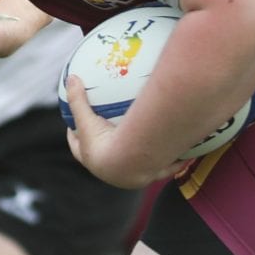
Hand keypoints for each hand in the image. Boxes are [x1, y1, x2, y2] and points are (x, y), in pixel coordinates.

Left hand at [62, 76, 193, 188]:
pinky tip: (184, 155)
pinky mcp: (155, 174)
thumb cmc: (106, 142)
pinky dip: (174, 163)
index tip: (75, 125)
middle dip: (107, 151)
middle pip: (108, 161)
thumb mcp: (87, 117)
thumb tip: (70, 77)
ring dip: (141, 159)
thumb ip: (77, 98)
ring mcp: (135, 176)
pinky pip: (167, 168)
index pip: (79, 148)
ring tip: (148, 144)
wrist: (130, 162)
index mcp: (95, 162)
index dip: (76, 136)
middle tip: (110, 133)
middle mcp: (113, 173)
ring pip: (139, 167)